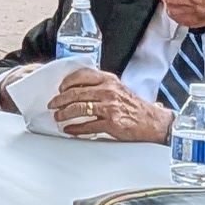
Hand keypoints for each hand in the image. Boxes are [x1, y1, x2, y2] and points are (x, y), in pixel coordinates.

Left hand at [46, 69, 169, 143]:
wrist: (152, 121)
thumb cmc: (134, 106)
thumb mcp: (118, 88)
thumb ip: (100, 85)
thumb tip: (76, 89)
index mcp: (109, 80)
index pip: (82, 75)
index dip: (67, 82)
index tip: (60, 89)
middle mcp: (109, 91)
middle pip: (76, 93)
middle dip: (60, 100)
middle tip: (53, 105)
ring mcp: (110, 107)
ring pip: (79, 108)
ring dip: (64, 114)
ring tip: (58, 117)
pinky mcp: (111, 123)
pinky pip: (87, 126)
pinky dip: (75, 128)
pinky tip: (69, 129)